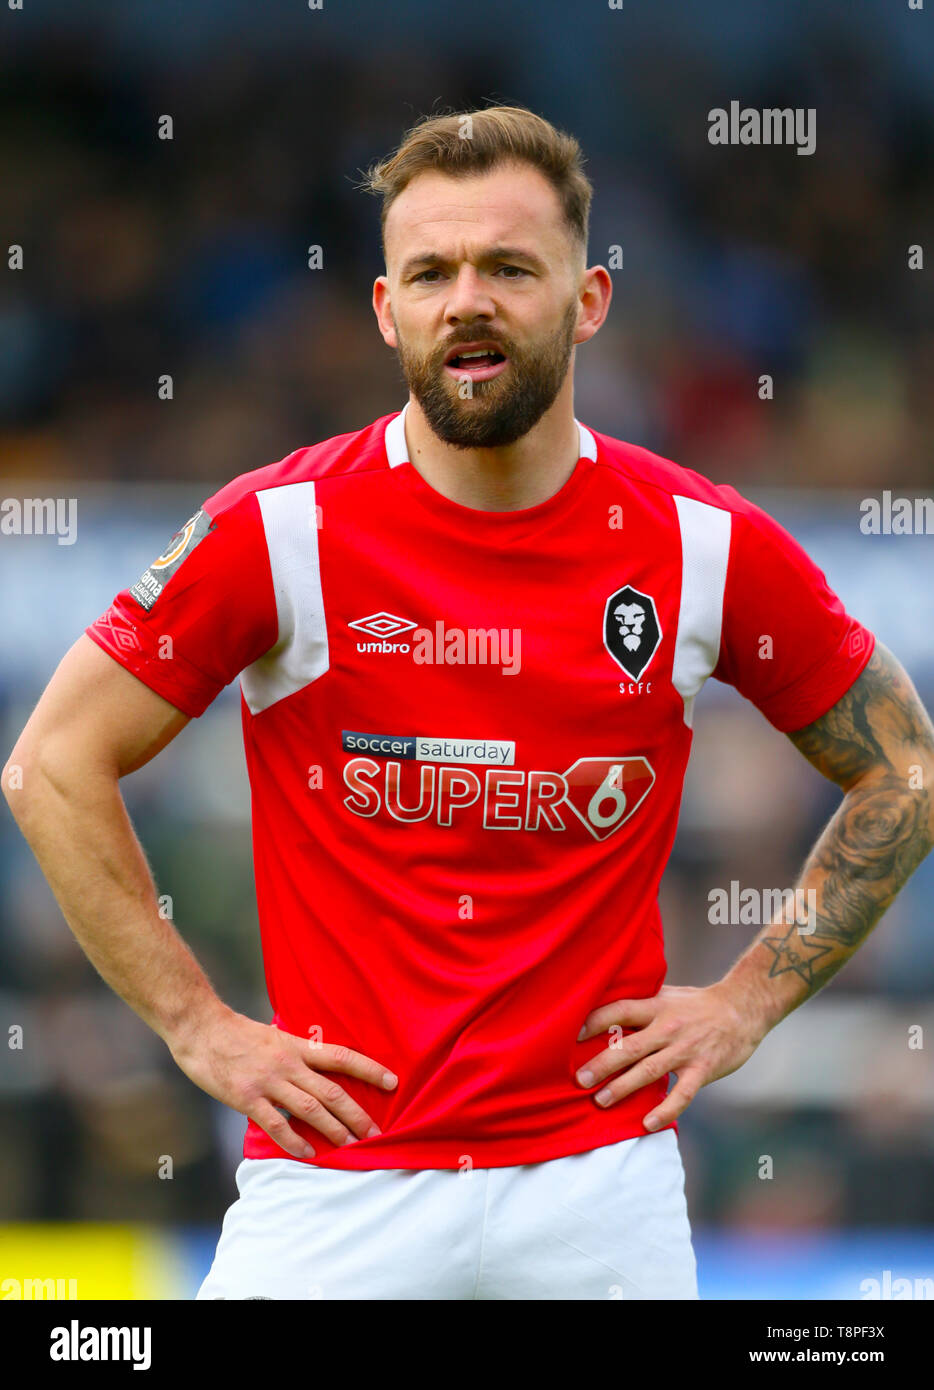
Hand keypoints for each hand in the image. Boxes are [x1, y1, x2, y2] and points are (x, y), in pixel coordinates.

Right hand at [168, 1006, 397, 1157]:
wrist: (202, 1029)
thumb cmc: (238, 1035)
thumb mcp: (276, 1037)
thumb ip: (297, 1054)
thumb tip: (319, 1071)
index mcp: (297, 1046)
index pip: (342, 1058)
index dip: (369, 1070)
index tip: (392, 1082)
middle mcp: (289, 1064)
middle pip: (332, 1091)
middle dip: (357, 1115)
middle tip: (376, 1134)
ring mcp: (268, 1082)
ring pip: (310, 1110)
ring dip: (333, 1130)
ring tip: (351, 1147)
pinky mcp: (247, 1098)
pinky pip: (276, 1124)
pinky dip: (295, 1141)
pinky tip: (308, 1154)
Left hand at [574, 983, 765, 1131]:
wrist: (743, 1008)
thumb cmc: (698, 1003)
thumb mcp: (668, 994)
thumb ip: (641, 1003)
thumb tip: (604, 1010)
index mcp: (656, 1006)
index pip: (620, 1010)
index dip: (595, 1021)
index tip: (572, 1035)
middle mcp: (667, 1027)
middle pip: (628, 1046)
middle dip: (601, 1064)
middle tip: (579, 1080)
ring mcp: (685, 1050)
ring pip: (649, 1071)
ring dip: (623, 1088)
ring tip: (601, 1101)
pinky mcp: (703, 1069)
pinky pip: (681, 1095)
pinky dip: (664, 1110)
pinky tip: (646, 1123)